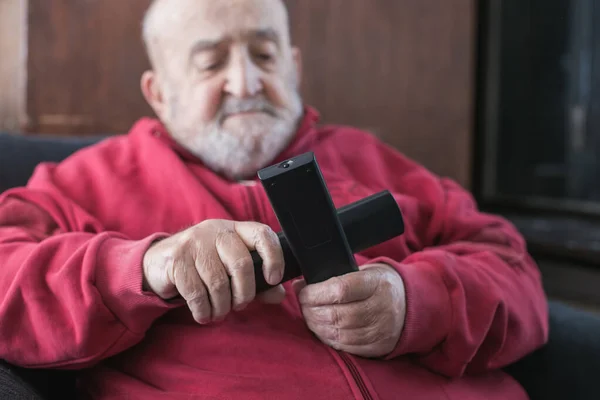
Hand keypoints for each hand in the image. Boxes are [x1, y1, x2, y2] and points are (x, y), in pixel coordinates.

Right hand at [142, 220, 285, 323]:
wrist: (158, 262)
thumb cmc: (202, 266)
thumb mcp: (230, 268)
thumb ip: (257, 281)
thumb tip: (279, 295)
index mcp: (234, 230)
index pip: (261, 234)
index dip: (273, 257)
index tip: (273, 279)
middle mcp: (215, 231)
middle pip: (241, 264)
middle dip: (243, 294)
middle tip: (238, 306)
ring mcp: (194, 243)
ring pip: (219, 283)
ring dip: (221, 307)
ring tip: (219, 312)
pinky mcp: (177, 259)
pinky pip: (197, 293)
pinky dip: (203, 310)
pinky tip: (203, 314)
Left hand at [294, 264, 405, 357]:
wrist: (410, 304)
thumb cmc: (378, 284)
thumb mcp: (363, 272)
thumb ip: (334, 277)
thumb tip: (300, 285)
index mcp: (377, 283)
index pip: (340, 289)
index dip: (315, 293)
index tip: (303, 291)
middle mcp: (381, 307)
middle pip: (337, 314)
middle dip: (312, 311)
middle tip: (303, 305)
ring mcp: (381, 329)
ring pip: (339, 333)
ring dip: (317, 326)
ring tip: (310, 317)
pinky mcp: (379, 346)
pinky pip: (347, 347)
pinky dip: (329, 339)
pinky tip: (322, 330)